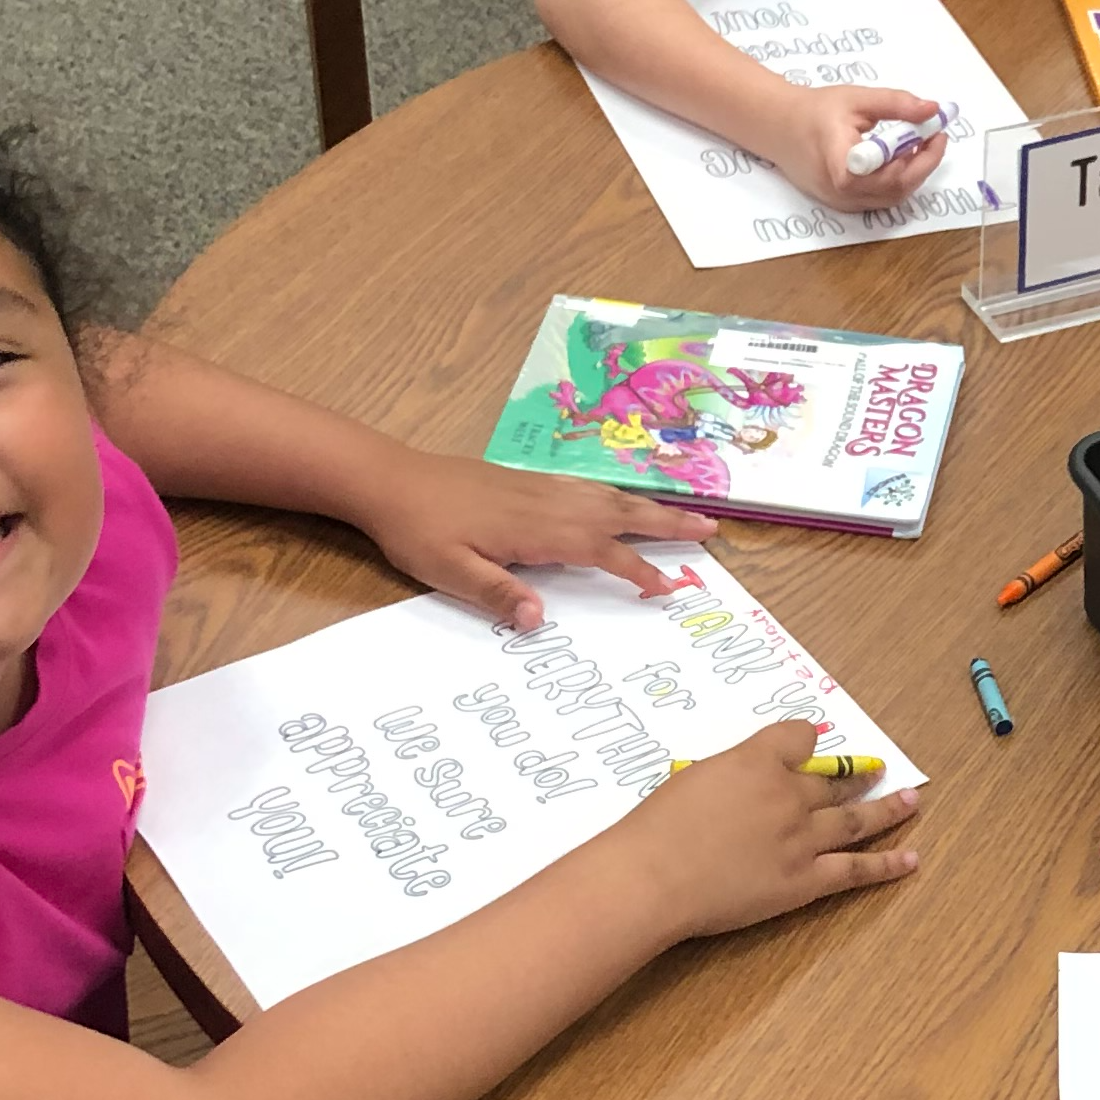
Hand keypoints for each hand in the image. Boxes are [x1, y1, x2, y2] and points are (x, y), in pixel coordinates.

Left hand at [354, 451, 687, 632]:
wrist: (389, 479)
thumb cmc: (417, 530)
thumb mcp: (448, 570)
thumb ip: (496, 593)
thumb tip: (540, 620)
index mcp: (535, 529)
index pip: (599, 550)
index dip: (635, 570)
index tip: (668, 588)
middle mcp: (547, 503)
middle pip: (619, 512)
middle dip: (666, 523)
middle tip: (710, 530)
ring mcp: (539, 488)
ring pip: (607, 496)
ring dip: (648, 507)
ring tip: (684, 515)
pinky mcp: (526, 482)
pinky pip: (587, 486)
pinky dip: (616, 494)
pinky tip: (620, 499)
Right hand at [632, 720, 922, 935]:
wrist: (655, 876)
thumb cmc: (656, 828)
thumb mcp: (690, 778)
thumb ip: (727, 775)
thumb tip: (743, 780)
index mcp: (756, 762)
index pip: (798, 737)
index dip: (806, 741)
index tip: (810, 745)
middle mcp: (789, 794)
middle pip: (832, 781)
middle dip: (856, 775)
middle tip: (877, 769)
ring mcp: (802, 837)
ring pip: (855, 819)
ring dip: (887, 808)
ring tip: (911, 800)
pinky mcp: (806, 879)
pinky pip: (854, 869)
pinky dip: (886, 865)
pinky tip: (911, 859)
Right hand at [781, 85, 949, 212]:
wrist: (779, 127)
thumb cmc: (814, 111)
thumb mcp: (858, 100)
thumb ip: (896, 104)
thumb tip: (932, 109)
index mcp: (843, 166)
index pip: (892, 174)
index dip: (921, 158)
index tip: (936, 133)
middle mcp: (842, 192)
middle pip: (896, 190)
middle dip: (923, 164)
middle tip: (934, 137)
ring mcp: (842, 202)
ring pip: (891, 198)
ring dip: (913, 173)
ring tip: (919, 144)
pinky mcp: (843, 204)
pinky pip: (879, 199)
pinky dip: (897, 180)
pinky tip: (900, 157)